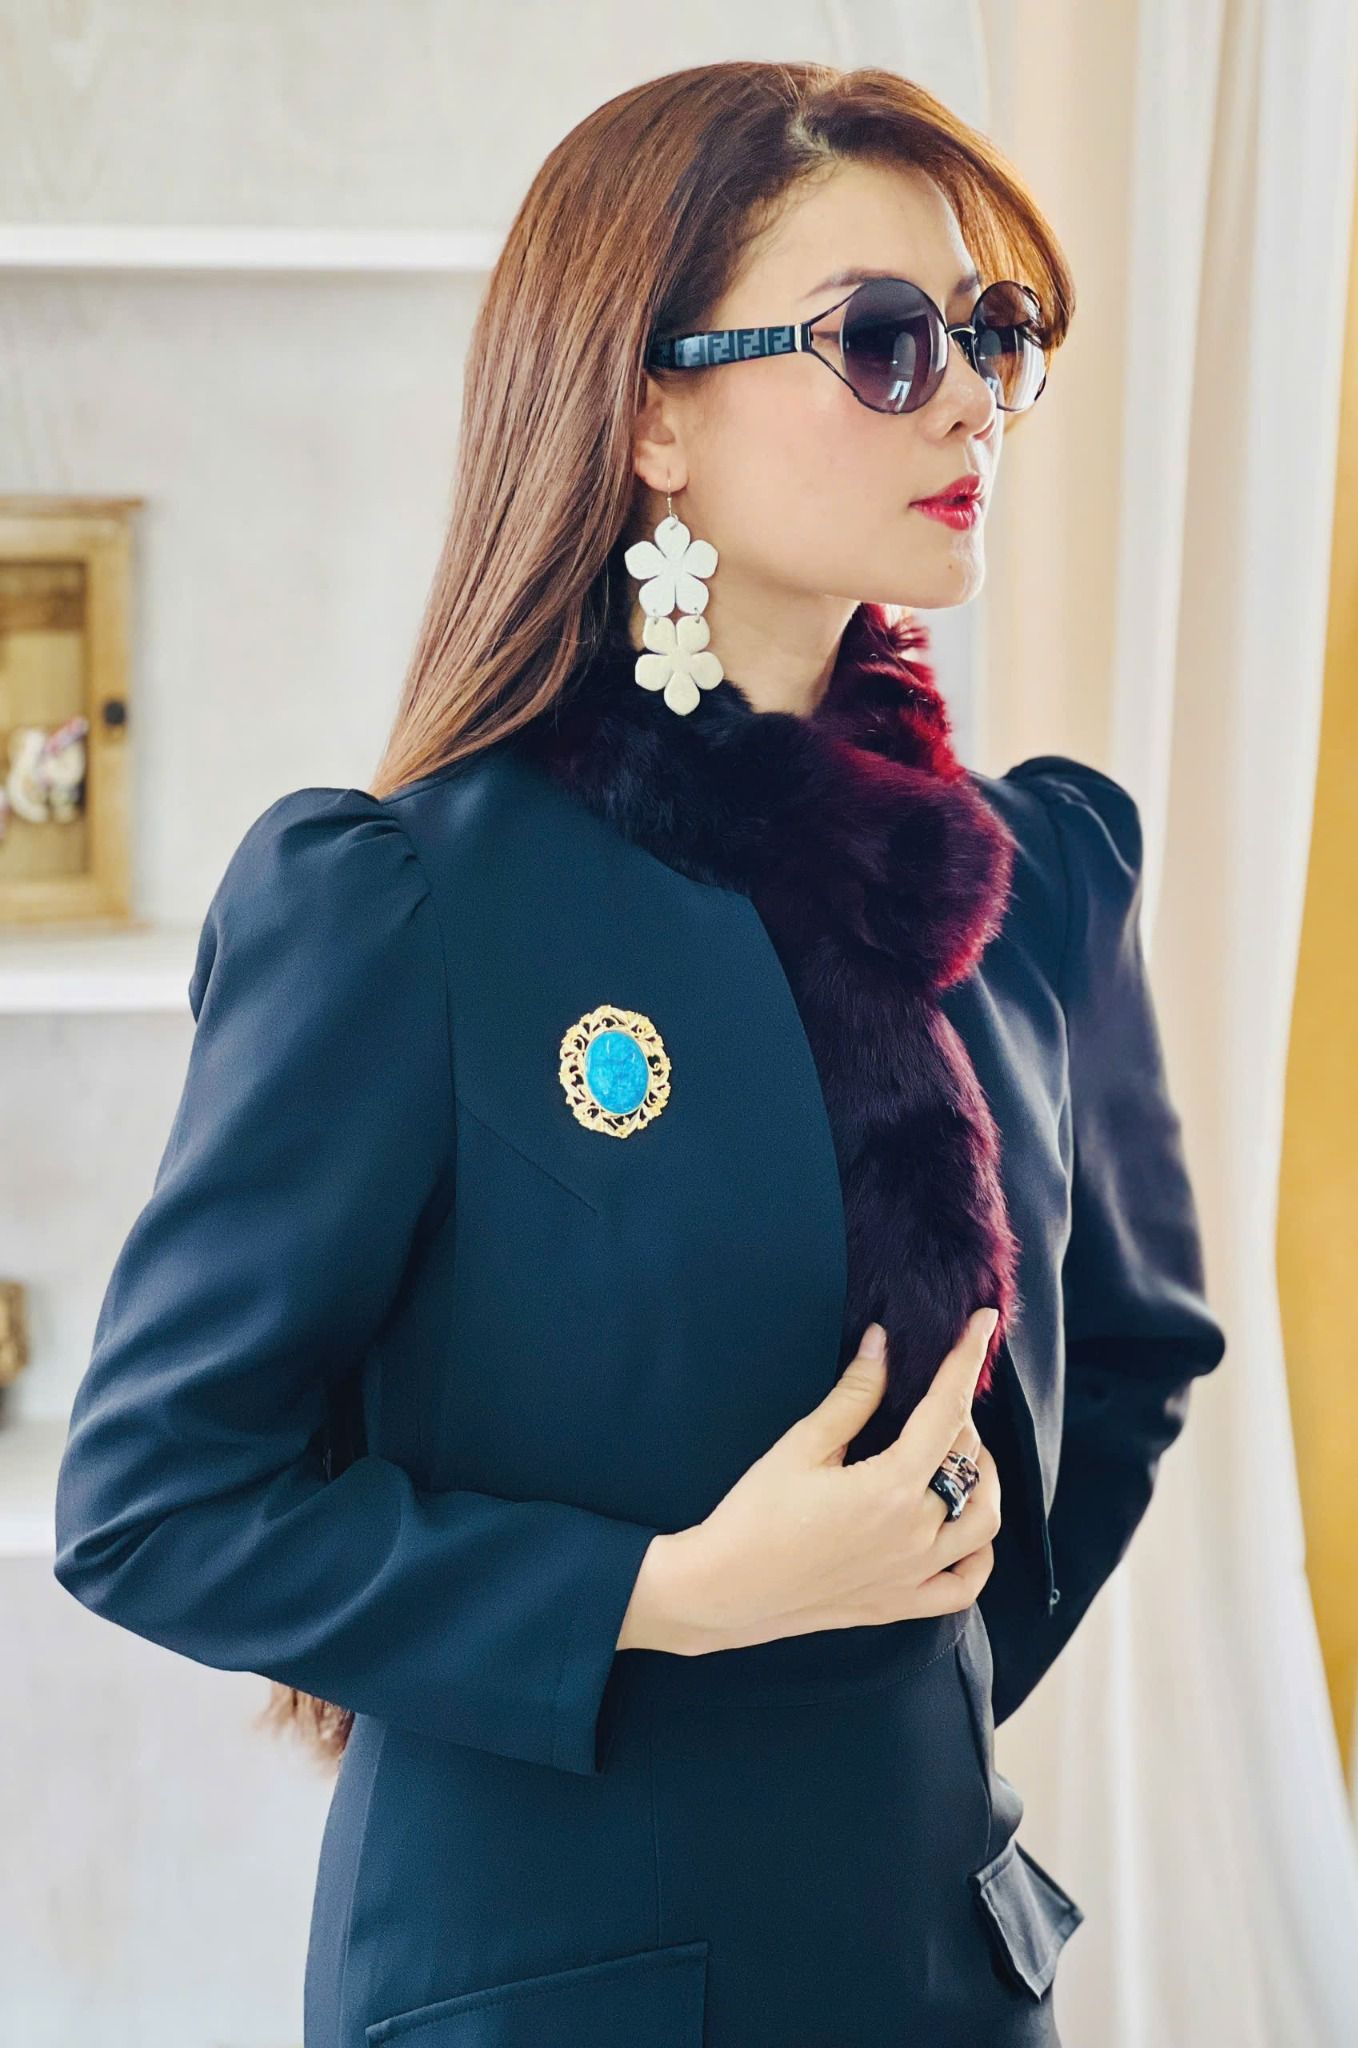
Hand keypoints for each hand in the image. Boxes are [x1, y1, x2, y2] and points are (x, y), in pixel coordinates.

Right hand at [624, 1308, 1000, 1655]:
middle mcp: (914, 1532)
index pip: (947, 1410)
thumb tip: (882, 1344)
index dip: (967, 1360)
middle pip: (969, 1461)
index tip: (984, 1324)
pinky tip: (963, 1530)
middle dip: (961, 1417)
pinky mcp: (900, 1604)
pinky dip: (978, 1555)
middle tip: (934, 1397)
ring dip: (984, 1480)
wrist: (724, 1591)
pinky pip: (964, 1585)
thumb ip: (853, 1395)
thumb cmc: (755, 1516)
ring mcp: (912, 1574)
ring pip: (984, 1522)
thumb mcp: (802, 1446)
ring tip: (959, 1455)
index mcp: (890, 1487)